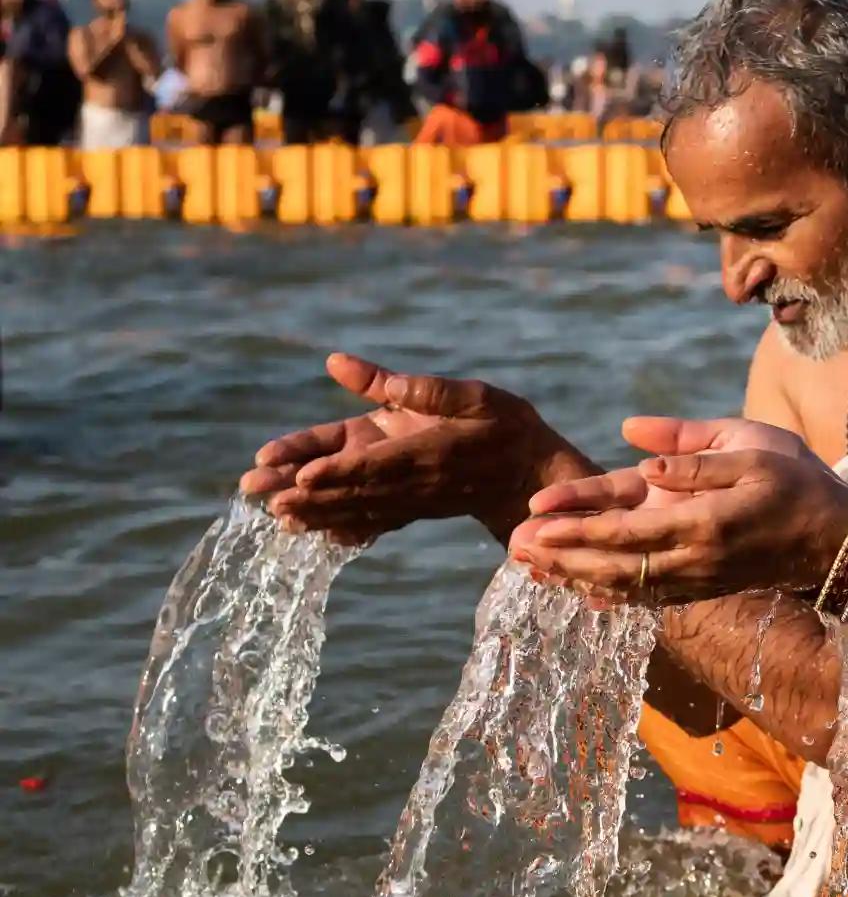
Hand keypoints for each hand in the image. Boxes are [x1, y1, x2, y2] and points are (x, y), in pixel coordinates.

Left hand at [239, 352, 579, 542]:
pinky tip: (317, 534)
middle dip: (309, 497)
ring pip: (358, 509)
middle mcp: (416, 483)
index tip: (303, 478)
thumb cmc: (505, 425)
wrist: (533, 475)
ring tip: (276, 517)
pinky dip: (346, 528)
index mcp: (427, 452)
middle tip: (266, 500)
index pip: (375, 464)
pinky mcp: (415, 508)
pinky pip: (376, 522)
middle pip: (355, 492)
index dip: (338, 471)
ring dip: (316, 514)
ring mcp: (415, 501)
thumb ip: (405, 385)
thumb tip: (337, 362)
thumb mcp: (468, 395)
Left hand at [511, 416, 847, 604]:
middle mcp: (694, 559)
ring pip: (624, 586)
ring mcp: (697, 581)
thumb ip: (691, 451)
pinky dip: (608, 596)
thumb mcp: (751, 446)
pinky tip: (579, 590)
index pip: (624, 527)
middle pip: (612, 564)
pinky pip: (646, 598)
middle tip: (514, 547)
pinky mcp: (703, 589)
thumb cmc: (797, 481)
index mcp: (702, 520)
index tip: (535, 518)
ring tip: (532, 568)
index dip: (577, 524)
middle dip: (561, 556)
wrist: (839, 540)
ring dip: (575, 578)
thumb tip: (636, 451)